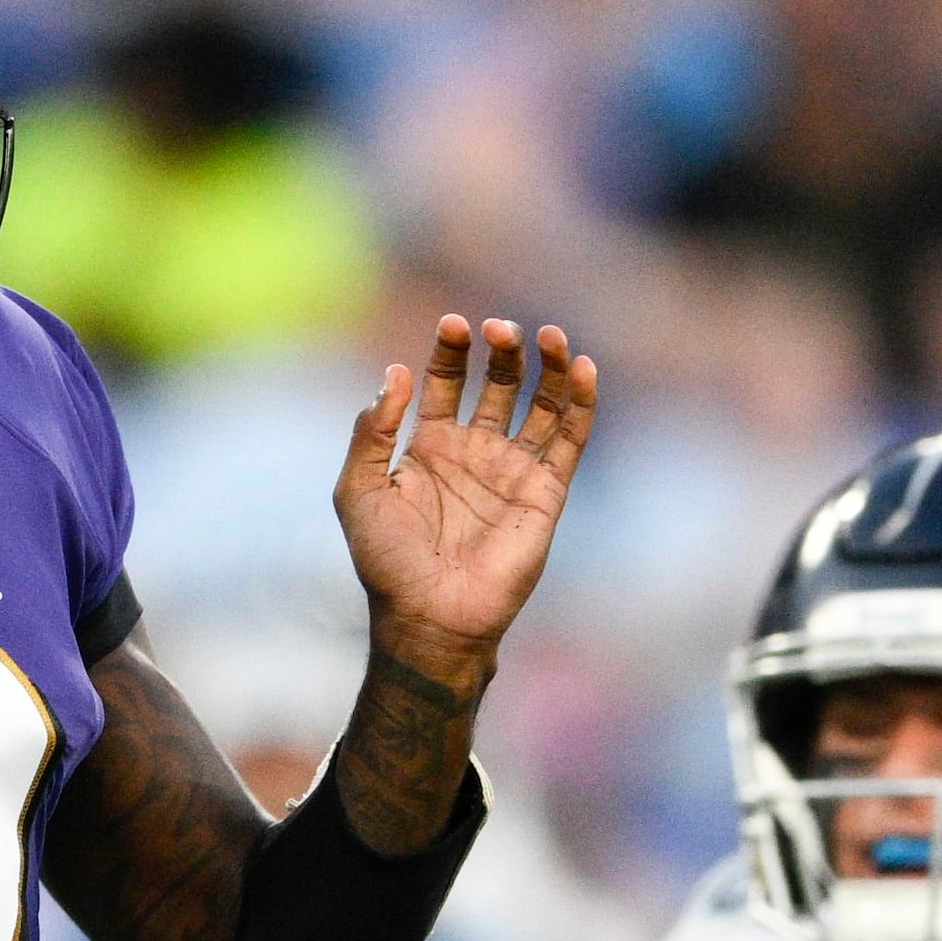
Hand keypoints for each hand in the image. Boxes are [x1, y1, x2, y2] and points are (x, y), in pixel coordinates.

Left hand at [335, 315, 591, 687]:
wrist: (429, 617)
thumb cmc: (387, 561)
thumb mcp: (359, 490)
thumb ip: (371, 432)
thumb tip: (394, 373)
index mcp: (431, 445)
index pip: (446, 380)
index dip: (451, 349)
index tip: (454, 323)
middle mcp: (476, 451)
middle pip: (498, 382)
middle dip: (501, 350)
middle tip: (499, 328)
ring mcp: (514, 470)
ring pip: (541, 403)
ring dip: (548, 366)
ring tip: (546, 335)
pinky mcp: (546, 492)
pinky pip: (571, 439)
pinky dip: (581, 402)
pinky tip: (582, 367)